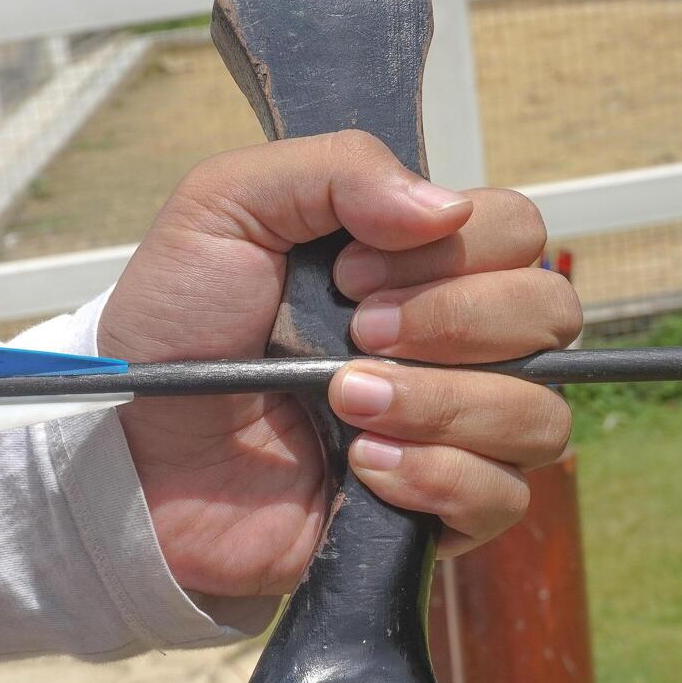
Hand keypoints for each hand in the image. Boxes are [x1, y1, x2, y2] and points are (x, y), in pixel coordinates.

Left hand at [101, 132, 579, 596]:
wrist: (130, 452)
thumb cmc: (173, 328)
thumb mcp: (226, 207)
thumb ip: (337, 170)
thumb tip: (448, 207)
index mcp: (412, 262)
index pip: (516, 231)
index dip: (454, 250)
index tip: (350, 275)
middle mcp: (449, 342)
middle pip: (551, 314)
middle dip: (455, 323)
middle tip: (355, 336)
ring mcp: (448, 429)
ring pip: (538, 414)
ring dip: (444, 405)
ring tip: (346, 406)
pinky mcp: (433, 512)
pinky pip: (503, 499)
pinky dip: (439, 478)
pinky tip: (363, 467)